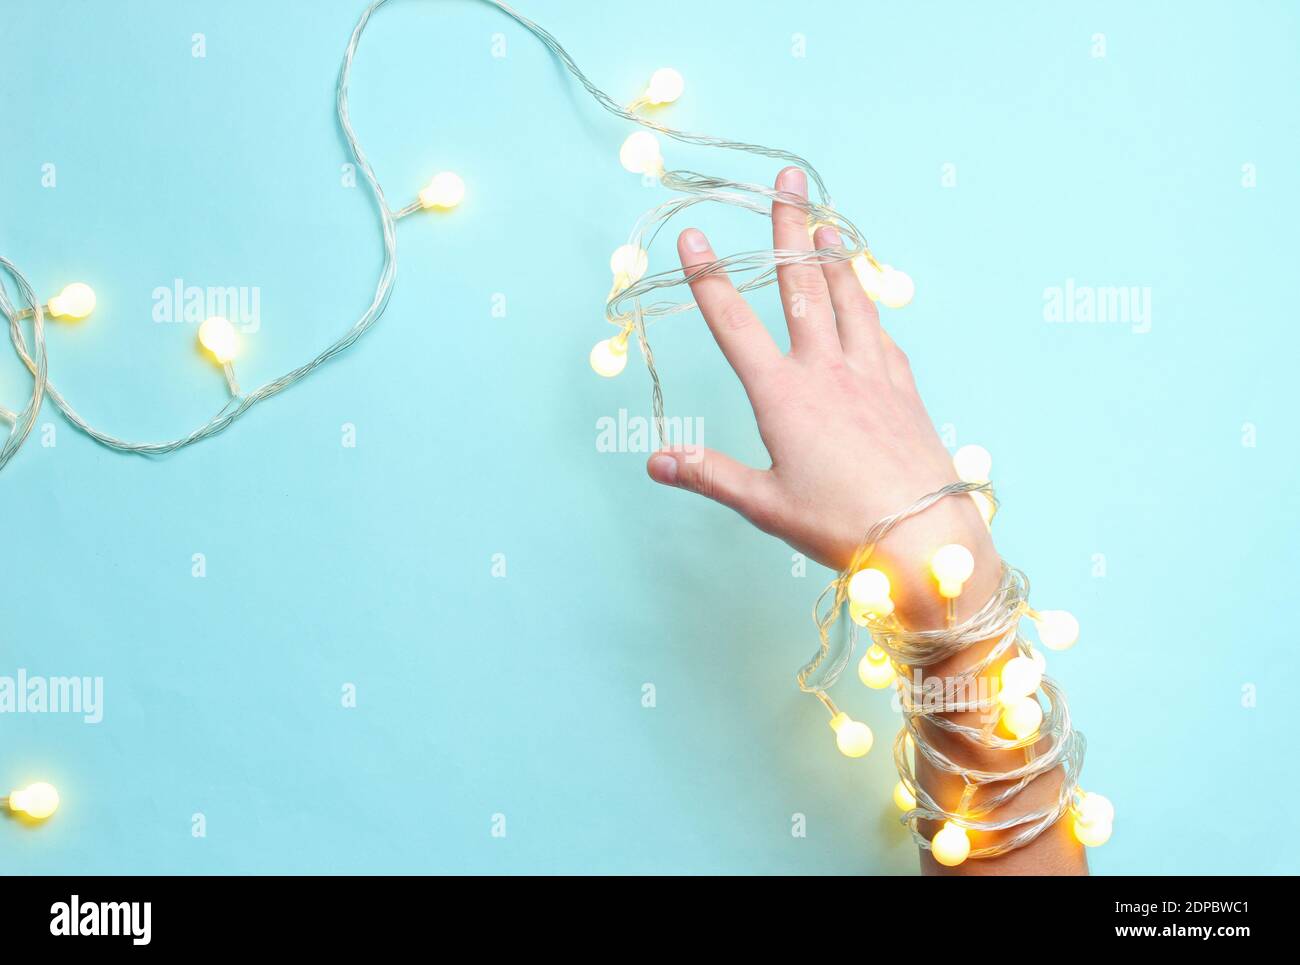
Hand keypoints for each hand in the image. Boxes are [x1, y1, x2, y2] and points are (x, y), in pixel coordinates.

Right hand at [646, 166, 996, 625]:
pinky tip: (866, 302)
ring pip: (849, 299)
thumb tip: (656, 461)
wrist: (924, 536)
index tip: (694, 236)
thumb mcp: (764, 505)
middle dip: (789, 229)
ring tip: (824, 223)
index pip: (734, 324)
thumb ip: (709, 474)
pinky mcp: (903, 387)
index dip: (709, 278)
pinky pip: (881, 333)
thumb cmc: (840, 525)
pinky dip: (868, 307)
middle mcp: (827, 371)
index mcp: (783, 396)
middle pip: (802, 287)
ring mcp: (870, 373)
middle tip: (789, 181)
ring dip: (834, 257)